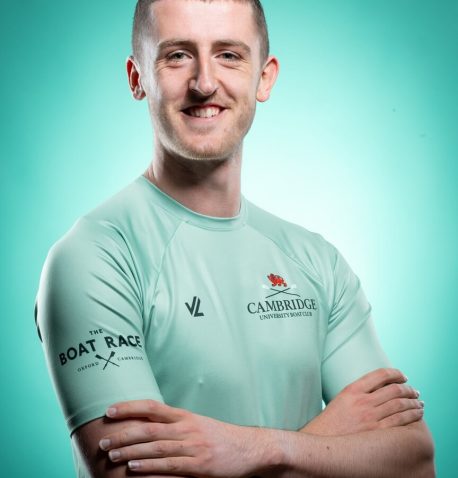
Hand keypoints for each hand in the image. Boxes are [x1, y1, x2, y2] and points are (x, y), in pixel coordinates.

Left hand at [99, 400, 273, 476]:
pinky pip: (170, 466)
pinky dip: (149, 467)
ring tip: (111, 456)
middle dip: (124, 434)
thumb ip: (174, 424)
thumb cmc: (219, 436)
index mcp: (184, 416)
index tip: (109, 411)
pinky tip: (134, 468)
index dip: (129, 407)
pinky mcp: (199, 466)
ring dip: (131, 451)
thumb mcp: (197, 423)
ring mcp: (193, 447)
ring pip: (156, 447)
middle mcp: (187, 428)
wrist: (249, 448)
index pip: (152, 406)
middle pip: (149, 428)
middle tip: (103, 441)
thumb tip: (146, 424)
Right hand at [302, 368, 423, 435]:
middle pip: (393, 389)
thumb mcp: (342, 398)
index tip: (403, 376)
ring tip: (419, 403)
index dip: (396, 373)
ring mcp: (370, 417)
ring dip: (413, 402)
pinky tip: (417, 414)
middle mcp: (362, 401)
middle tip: (414, 391)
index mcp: (352, 389)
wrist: (322, 440)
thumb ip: (359, 391)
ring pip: (399, 404)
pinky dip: (412, 416)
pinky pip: (400, 421)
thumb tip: (382, 387)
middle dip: (408, 389)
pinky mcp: (376, 432)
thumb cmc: (332, 421)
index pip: (380, 374)